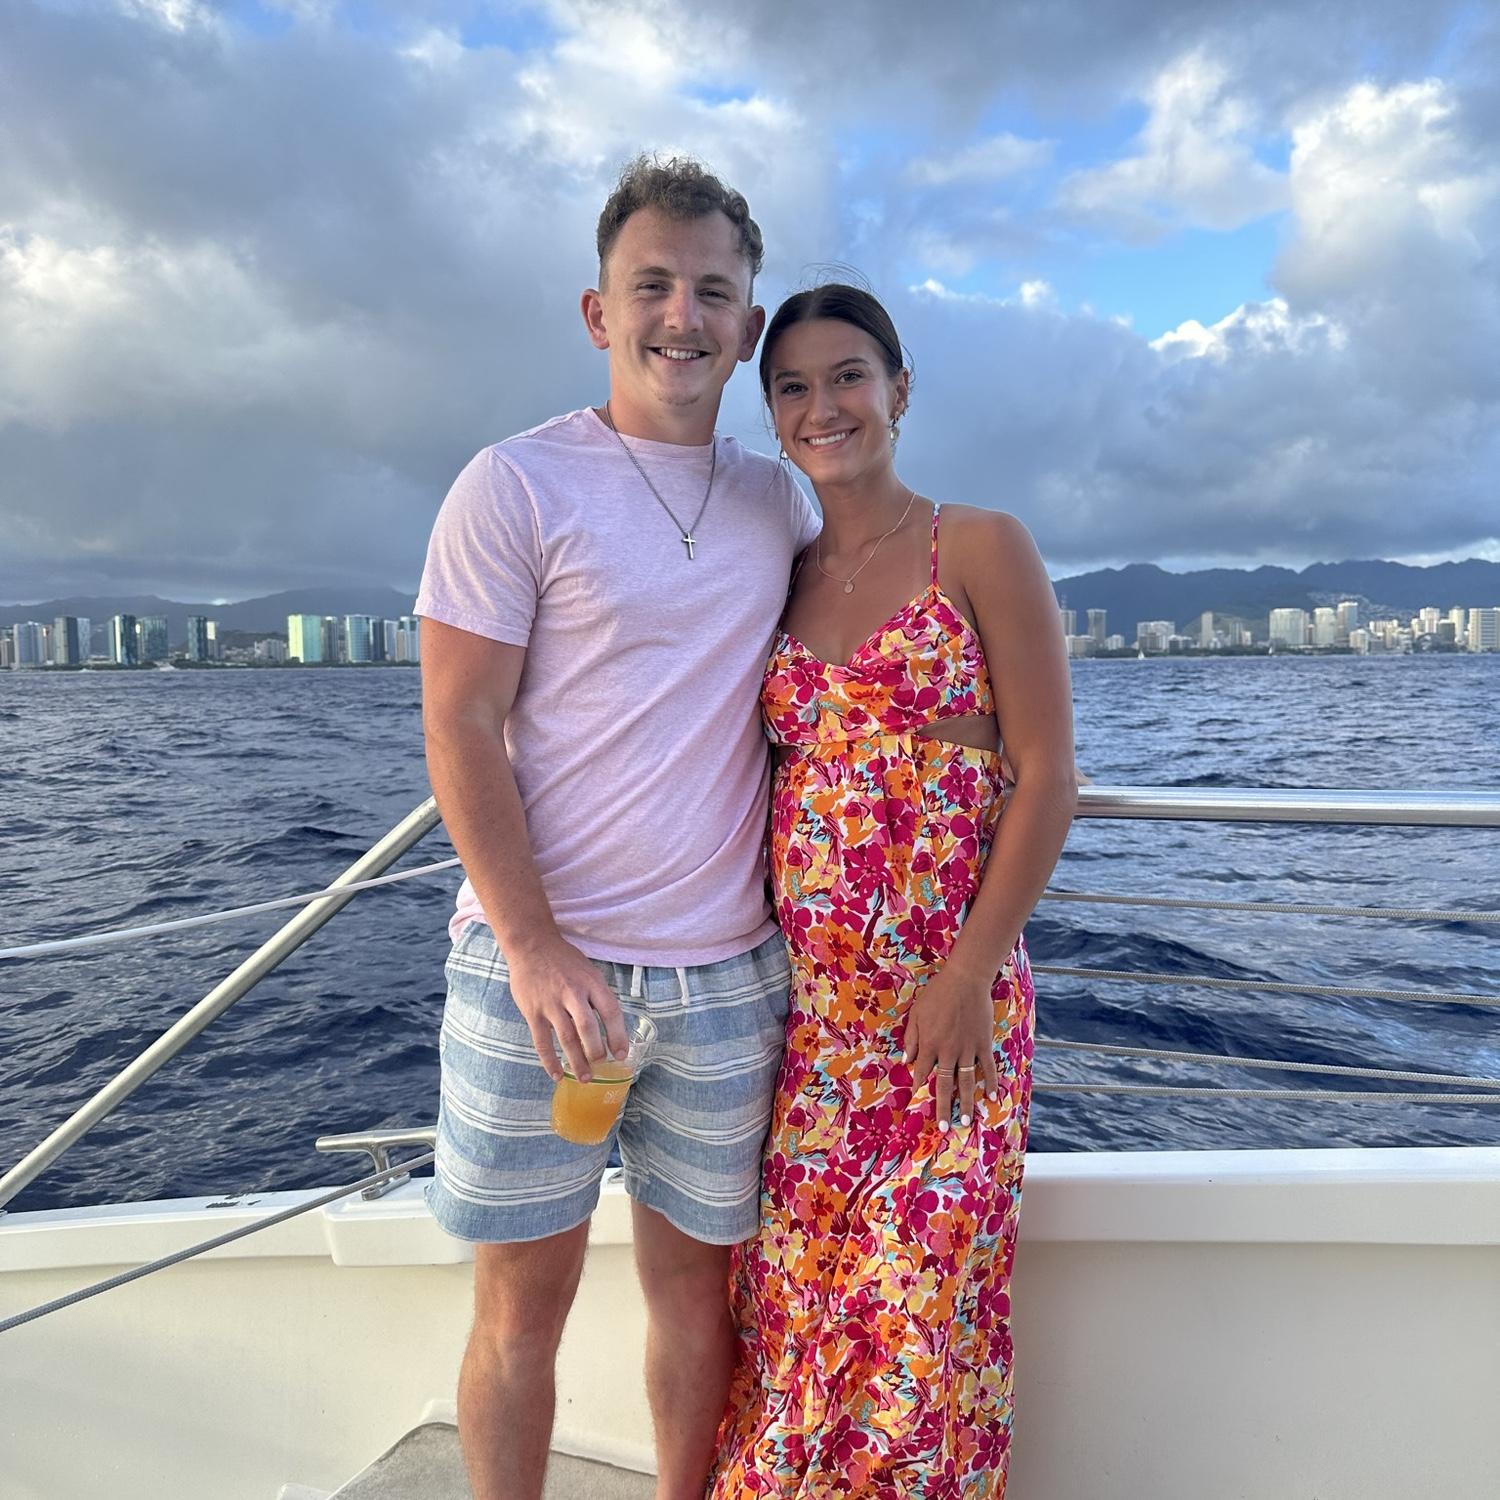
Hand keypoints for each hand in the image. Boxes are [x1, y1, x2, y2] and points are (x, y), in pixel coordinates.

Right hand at [504, 936, 628, 1082]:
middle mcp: (572, 992)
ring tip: (585, 1078)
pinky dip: (550, 1061)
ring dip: (577, 1061)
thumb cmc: (564, 961)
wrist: (531, 945)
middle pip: (588, 1027)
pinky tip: (557, 1075)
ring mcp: (551, 1003)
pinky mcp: (532, 1012)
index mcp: (591, 982)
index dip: (618, 1034)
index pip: (610, 1011)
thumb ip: (598, 996)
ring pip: (566, 1038)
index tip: (621, 1053)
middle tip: (600, 1066)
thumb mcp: (588, 971)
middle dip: (596, 1051)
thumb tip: (612, 1027)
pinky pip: (542, 1042)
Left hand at [901, 959, 998, 1131]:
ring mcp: (968, 1049)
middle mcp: (948, 1051)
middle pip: (944, 1084)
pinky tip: (993, 1097)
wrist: (965, 980)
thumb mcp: (917, 1013)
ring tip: (967, 1121)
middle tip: (943, 1127)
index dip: (918, 1087)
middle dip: (942, 1107)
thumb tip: (906, 1061)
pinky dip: (991, 1083)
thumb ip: (911, 1038)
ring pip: (966, 1082)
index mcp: (929, 1044)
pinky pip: (988, 1068)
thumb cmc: (937, 993)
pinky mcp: (983, 1044)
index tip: (916, 1102)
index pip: (922, 1072)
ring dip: (966, 1103)